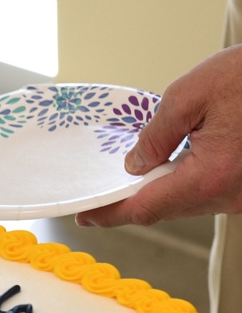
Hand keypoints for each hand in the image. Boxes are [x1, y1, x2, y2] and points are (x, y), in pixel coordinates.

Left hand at [75, 45, 241, 226]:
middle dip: (133, 201)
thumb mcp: (189, 96)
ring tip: (135, 174)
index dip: (111, 214)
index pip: (147, 207)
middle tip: (102, 196)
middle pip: (168, 208)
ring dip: (161, 190)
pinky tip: (171, 165)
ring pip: (189, 202)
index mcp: (210, 176)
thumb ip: (156, 135)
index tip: (85, 217)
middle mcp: (230, 194)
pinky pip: (208, 192)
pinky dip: (185, 182)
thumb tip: (135, 165)